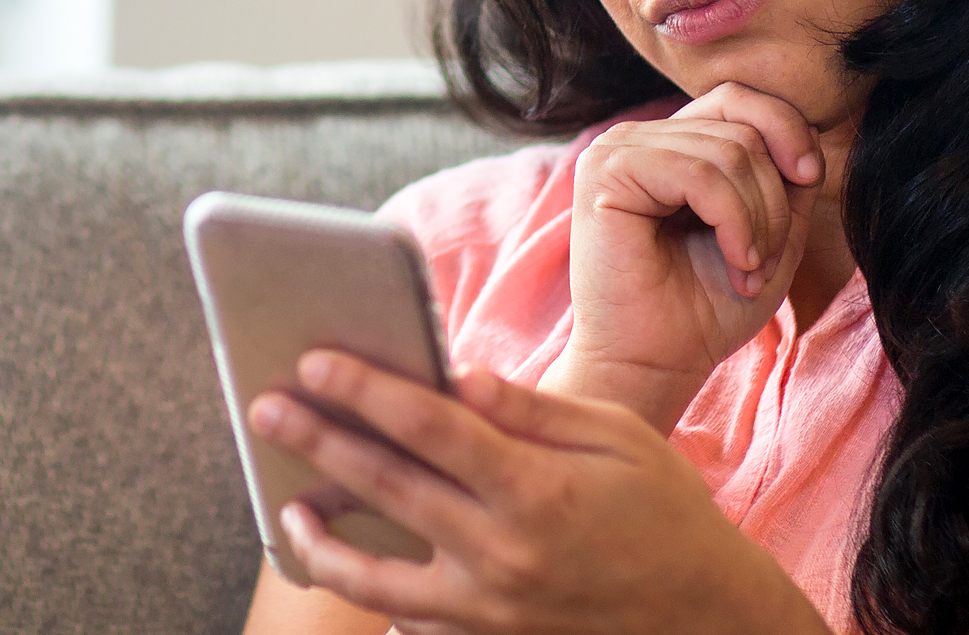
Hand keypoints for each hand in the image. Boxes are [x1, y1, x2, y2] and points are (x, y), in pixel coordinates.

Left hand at [249, 351, 828, 634]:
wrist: (702, 618)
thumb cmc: (665, 513)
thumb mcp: (618, 439)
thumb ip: (531, 409)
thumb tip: (455, 375)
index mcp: (538, 491)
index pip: (430, 429)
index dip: (367, 390)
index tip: (315, 359)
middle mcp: (503, 556)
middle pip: (387, 489)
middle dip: (318, 441)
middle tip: (266, 406)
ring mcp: (488, 612)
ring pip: (375, 578)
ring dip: (320, 540)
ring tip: (287, 506)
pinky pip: (409, 622)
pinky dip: (372, 591)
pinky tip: (352, 560)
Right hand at [551, 82, 826, 429]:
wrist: (656, 365)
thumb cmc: (706, 307)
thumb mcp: (769, 230)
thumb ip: (786, 176)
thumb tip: (809, 132)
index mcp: (670, 143)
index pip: (738, 97)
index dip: (787, 129)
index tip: (810, 180)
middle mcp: (638, 137)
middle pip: (741, 124)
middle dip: (774, 196)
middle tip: (765, 260)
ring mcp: (616, 150)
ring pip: (728, 152)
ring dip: (757, 219)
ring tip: (749, 269)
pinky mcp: (605, 174)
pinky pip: (700, 175)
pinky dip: (735, 222)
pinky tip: (737, 261)